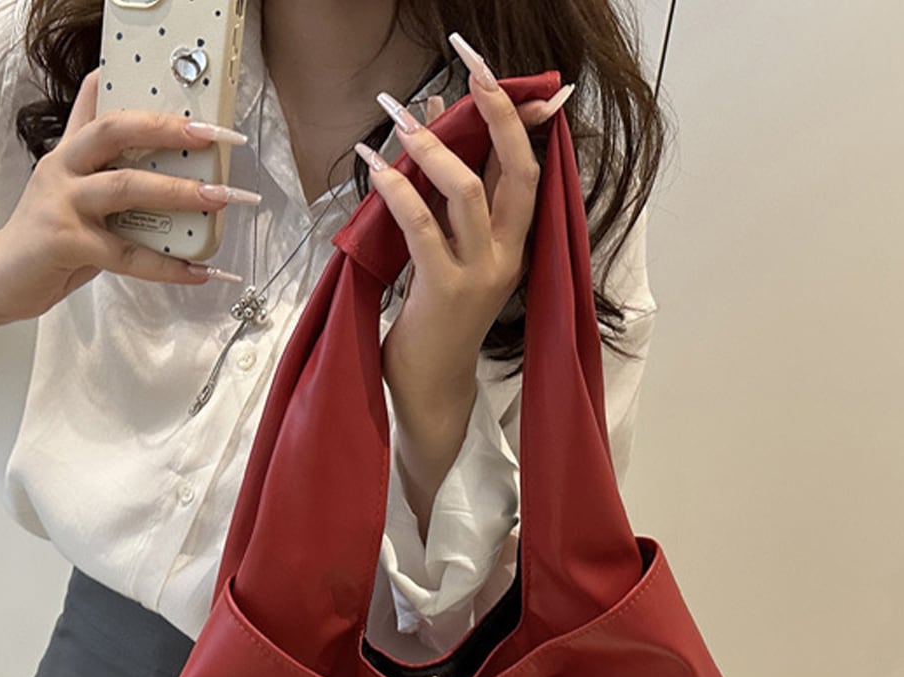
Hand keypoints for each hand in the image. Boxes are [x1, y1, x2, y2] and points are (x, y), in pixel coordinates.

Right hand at [0, 69, 253, 328]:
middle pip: (113, 131)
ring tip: (216, 197)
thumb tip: (148, 149)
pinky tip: (197, 271)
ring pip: (124, 187)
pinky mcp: (66, 242)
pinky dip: (166, 265)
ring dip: (175, 191)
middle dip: (164, 130)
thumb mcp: (74, 188)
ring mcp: (63, 204)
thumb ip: (104, 165)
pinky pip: (125, 254)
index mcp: (71, 153)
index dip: (148, 104)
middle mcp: (65, 169)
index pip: (107, 111)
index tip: (191, 105)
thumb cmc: (48, 236)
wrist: (1, 276)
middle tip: (210, 137)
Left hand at [354, 35, 572, 535]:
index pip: (528, 166)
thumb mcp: (449, 250)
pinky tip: (375, 163)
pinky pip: (422, 228)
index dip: (519, 114)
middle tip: (468, 64)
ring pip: (467, 192)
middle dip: (496, 111)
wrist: (430, 386)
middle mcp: (507, 255)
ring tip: (397, 115)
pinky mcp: (445, 292)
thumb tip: (432, 123)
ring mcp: (480, 275)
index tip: (493, 70)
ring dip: (433, 146)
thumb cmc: (434, 317)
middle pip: (517, 169)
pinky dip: (397, 190)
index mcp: (513, 242)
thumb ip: (447, 195)